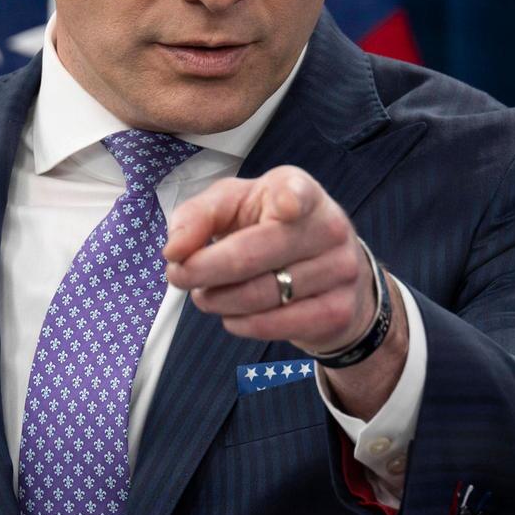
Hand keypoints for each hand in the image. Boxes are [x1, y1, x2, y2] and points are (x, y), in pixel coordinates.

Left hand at [164, 164, 382, 353]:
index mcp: (299, 190)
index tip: (284, 207)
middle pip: (251, 256)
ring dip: (218, 301)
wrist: (333, 272)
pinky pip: (275, 325)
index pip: (298, 193)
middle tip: (178, 276)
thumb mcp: (233, 207)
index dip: (290, 200)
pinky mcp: (338, 310)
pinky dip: (241, 324)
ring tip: (206, 295)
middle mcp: (327, 227)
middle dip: (202, 270)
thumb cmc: (271, 229)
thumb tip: (174, 251)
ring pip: (259, 296)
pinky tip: (232, 315)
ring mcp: (340, 270)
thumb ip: (197, 216)